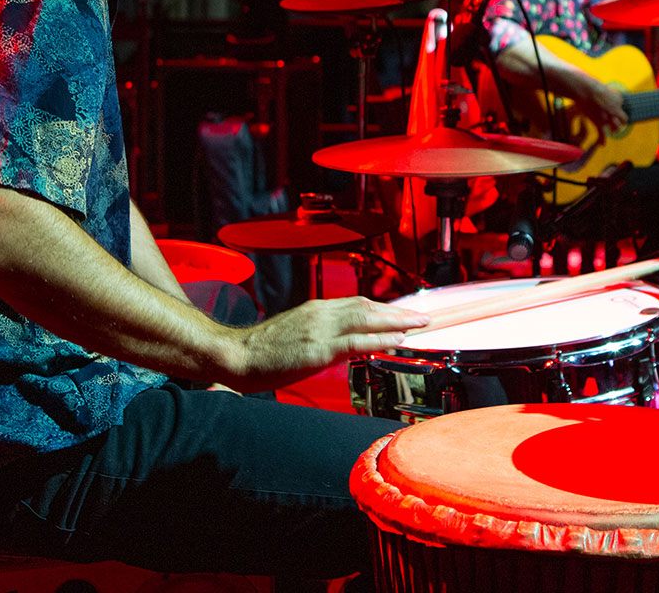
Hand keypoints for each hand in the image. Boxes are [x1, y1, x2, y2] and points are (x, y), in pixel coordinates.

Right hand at [224, 297, 429, 392]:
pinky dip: (378, 339)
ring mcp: (319, 330)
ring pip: (366, 318)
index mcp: (316, 310)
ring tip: (419, 325)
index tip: (403, 313)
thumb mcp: (297, 334)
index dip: (384, 308)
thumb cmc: (264, 350)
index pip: (358, 303)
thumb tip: (347, 343)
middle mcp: (321, 314)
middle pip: (367, 306)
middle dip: (398, 312)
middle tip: (423, 316)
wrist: (236, 355)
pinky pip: (355, 341)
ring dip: (396, 321)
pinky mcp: (317, 350)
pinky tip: (395, 340)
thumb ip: (323, 335)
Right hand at [579, 79, 628, 136]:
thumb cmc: (591, 86)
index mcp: (618, 99)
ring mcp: (608, 117)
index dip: (615, 104)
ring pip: (617, 128)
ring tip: (613, 130)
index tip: (610, 103)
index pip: (620, 103)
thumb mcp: (601, 87)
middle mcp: (615, 110)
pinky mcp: (599, 123)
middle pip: (624, 119)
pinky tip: (602, 144)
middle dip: (621, 121)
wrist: (585, 90)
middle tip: (619, 122)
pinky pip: (602, 134)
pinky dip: (602, 140)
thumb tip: (601, 95)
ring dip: (615, 129)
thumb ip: (605, 93)